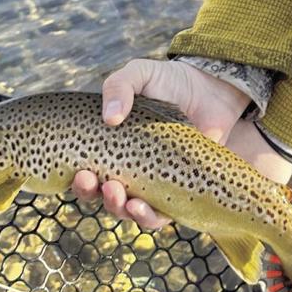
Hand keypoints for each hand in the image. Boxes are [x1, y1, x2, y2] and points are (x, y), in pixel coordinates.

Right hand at [72, 58, 253, 229]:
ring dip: (123, 210)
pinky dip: (151, 217)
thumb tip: (109, 118)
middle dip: (97, 196)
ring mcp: (154, 182)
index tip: (80, 172)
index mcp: (111, 146)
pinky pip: (162, 215)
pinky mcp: (179, 190)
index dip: (80, 180)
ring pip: (130, 211)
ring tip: (125, 199)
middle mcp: (129, 169)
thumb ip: (118, 86)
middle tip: (102, 183)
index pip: (87, 172)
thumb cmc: (169, 82)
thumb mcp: (139, 74)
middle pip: (104, 195)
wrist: (211, 88)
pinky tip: (145, 207)